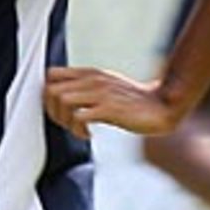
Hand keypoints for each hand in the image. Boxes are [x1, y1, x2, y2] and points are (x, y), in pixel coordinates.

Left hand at [44, 67, 180, 137]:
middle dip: (52, 111)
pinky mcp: (109, 109)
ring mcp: (100, 94)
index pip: (51, 74)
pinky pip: (79, 117)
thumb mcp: (107, 87)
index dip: (47, 95)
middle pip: (50, 89)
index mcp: (90, 73)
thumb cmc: (135, 101)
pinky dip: (78, 130)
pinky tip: (88, 135)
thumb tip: (64, 97)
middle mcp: (92, 80)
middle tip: (66, 123)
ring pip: (61, 101)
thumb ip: (86, 87)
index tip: (58, 110)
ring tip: (78, 129)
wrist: (162, 106)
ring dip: (64, 121)